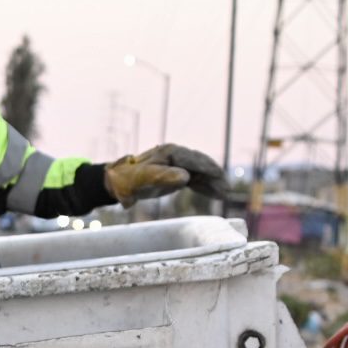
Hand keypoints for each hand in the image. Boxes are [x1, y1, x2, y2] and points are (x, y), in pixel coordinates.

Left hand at [104, 143, 226, 206]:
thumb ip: (164, 177)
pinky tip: (216, 194)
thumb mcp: (145, 178)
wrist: (119, 182)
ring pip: (201, 173)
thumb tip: (186, 177)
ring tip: (225, 195)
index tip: (222, 179)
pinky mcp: (176, 174)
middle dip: (216, 177)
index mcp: (171, 152)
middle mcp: (177, 155)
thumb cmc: (130, 180)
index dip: (210, 170)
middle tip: (228, 190)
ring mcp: (177, 164)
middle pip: (202, 165)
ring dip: (213, 183)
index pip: (196, 160)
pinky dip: (206, 187)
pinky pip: (195, 179)